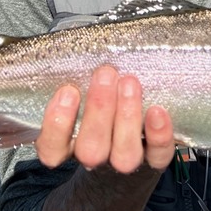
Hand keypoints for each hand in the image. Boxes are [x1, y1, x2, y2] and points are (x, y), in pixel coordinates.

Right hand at [35, 64, 176, 173]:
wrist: (130, 149)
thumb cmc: (98, 108)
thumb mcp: (79, 96)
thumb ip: (75, 81)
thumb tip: (76, 47)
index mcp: (68, 147)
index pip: (52, 150)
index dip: (58, 123)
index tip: (68, 90)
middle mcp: (95, 160)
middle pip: (91, 149)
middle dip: (99, 109)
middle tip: (105, 73)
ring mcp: (124, 162)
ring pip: (124, 155)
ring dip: (127, 117)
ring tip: (130, 82)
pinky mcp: (154, 161)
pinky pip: (158, 156)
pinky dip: (159, 135)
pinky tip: (157, 111)